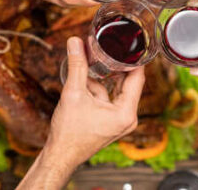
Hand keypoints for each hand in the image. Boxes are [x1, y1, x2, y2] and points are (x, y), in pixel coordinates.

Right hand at [48, 37, 144, 159]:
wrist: (60, 155)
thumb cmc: (68, 132)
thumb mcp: (73, 93)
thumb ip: (77, 66)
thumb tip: (75, 42)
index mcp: (126, 112)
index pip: (138, 77)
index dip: (133, 59)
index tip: (129, 43)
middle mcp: (128, 118)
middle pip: (129, 82)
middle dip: (118, 66)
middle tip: (111, 47)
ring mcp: (121, 121)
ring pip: (117, 90)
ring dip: (105, 78)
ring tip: (93, 61)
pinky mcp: (112, 122)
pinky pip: (110, 98)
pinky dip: (99, 90)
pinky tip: (85, 83)